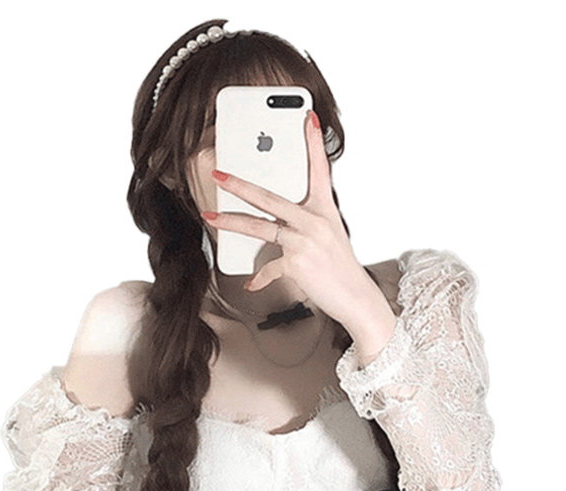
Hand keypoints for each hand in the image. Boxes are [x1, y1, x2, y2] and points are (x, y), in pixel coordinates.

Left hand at [203, 110, 395, 349]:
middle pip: (270, 197)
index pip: (319, 170)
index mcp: (324, 210)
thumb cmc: (340, 268)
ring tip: (211, 217)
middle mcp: (314, 221)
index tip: (307, 118)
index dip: (313, 142)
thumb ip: (303, 225)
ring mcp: (304, 241)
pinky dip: (259, 277)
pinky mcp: (297, 263)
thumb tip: (276, 225)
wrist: (355, 297)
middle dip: (240, 184)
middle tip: (219, 173)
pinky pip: (269, 267)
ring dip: (231, 222)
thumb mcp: (328, 238)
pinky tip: (251, 283)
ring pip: (260, 227)